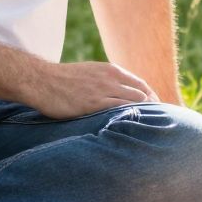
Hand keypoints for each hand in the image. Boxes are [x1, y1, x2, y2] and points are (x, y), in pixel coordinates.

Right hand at [25, 60, 157, 118]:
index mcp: (111, 70)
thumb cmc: (62, 81)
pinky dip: (131, 119)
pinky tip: (135, 130)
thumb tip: (116, 95)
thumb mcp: (89, 73)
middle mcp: (111, 78)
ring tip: (151, 131)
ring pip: (136, 102)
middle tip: (159, 126)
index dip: (152, 99)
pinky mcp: (94, 103)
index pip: (142, 85)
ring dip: (146, 115)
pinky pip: (120, 110)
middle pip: (144, 94)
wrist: (41, 81)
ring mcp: (104, 90)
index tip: (157, 113)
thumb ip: (105, 82)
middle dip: (155, 109)